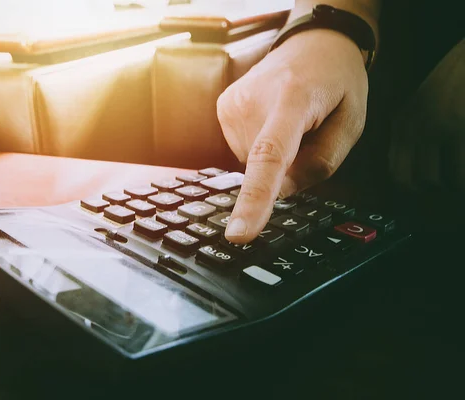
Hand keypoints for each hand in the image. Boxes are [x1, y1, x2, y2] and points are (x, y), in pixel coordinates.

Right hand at [217, 29, 368, 242]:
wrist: (312, 43)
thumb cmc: (336, 82)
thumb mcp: (351, 123)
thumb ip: (321, 163)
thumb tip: (282, 191)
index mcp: (292, 100)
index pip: (270, 157)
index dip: (256, 199)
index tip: (239, 234)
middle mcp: (252, 101)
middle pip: (267, 166)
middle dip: (289, 165)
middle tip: (309, 131)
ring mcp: (231, 104)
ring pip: (253, 161)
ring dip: (274, 154)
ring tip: (291, 121)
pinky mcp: (222, 108)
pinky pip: (244, 149)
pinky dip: (261, 145)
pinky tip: (272, 120)